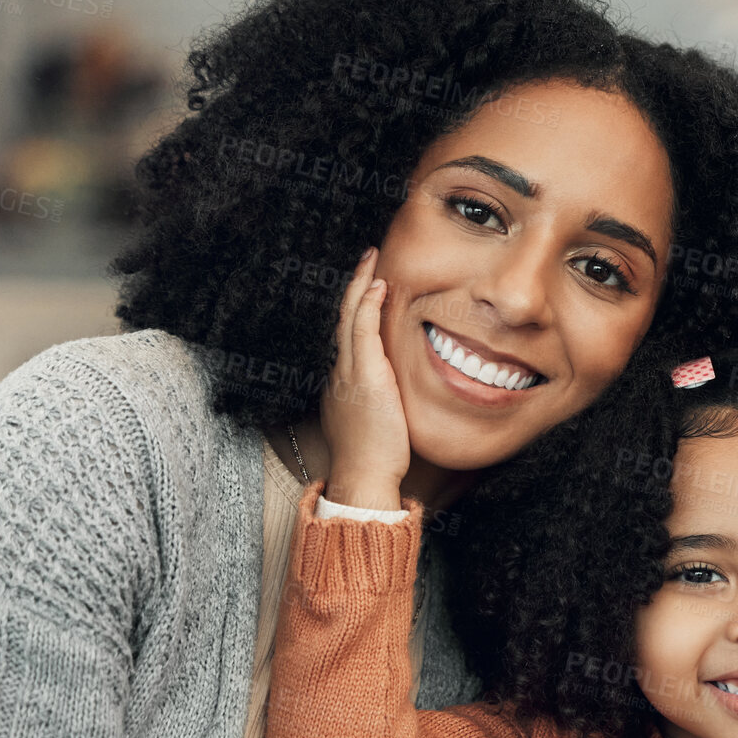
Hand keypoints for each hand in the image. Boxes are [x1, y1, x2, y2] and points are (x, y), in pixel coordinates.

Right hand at [321, 248, 408, 509]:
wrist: (365, 476)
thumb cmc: (374, 459)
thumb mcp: (377, 423)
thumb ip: (382, 402)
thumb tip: (396, 397)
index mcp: (345, 382)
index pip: (350, 336)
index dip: (357, 309)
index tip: (369, 291)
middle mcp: (341, 372)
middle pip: (344, 319)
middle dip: (354, 287)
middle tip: (366, 261)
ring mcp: (349, 372)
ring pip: (349, 318)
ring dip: (359, 285)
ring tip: (370, 261)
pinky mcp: (364, 376)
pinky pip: (361, 330)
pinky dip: (366, 305)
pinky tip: (377, 285)